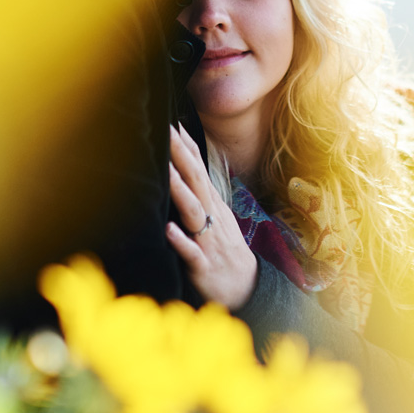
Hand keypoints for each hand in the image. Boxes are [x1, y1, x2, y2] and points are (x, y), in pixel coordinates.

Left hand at [165, 124, 257, 310]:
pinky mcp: (203, 265)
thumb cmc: (223, 248)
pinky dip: (180, 240)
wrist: (247, 289)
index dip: (187, 147)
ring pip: (193, 213)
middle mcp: (211, 218)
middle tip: (166, 133)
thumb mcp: (215, 217)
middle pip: (196, 183)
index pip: (199, 170)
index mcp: (212, 205)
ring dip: (180, 192)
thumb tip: (183, 165)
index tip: (172, 123)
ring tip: (166, 172)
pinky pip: (191, 252)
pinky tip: (167, 229)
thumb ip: (199, 193)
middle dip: (181, 157)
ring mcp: (208, 240)